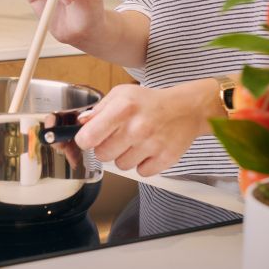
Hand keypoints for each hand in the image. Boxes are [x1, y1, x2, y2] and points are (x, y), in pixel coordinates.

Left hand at [74, 83, 214, 175]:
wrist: (186, 109)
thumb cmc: (150, 102)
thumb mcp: (121, 95)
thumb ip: (98, 110)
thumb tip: (82, 123)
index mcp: (122, 109)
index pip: (88, 138)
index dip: (85, 140)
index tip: (90, 138)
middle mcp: (137, 128)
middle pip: (102, 155)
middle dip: (106, 148)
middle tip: (117, 138)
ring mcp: (152, 145)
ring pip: (121, 166)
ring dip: (125, 157)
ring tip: (135, 142)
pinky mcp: (166, 158)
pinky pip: (141, 173)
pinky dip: (142, 164)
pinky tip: (147, 150)